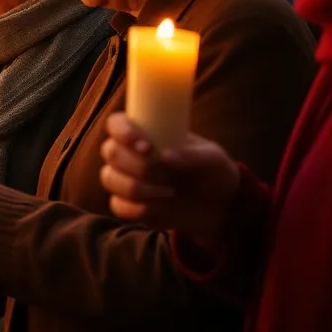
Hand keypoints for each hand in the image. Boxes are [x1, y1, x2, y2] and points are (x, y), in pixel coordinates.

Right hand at [100, 113, 240, 248]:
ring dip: (135, 187)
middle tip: (165, 174)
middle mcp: (131, 154)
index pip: (117, 123)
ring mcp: (128, 180)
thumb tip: (166, 156)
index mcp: (147, 133)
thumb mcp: (214, 159)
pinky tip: (158, 208)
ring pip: (109, 178)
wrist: (221, 208)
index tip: (145, 147)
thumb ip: (194, 156)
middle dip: (135, 164)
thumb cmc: (214, 173)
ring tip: (168, 193)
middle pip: (110, 151)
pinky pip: (117, 206)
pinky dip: (135, 209)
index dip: (123, 131)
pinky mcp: (131, 205)